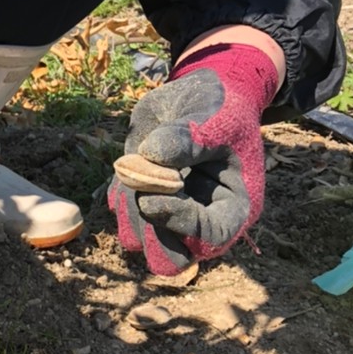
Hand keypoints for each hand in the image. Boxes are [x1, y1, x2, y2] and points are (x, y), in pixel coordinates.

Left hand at [108, 43, 279, 274]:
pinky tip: (126, 168)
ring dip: (129, 211)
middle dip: (151, 234)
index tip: (151, 199)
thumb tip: (151, 155)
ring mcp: (170, 213)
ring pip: (141, 240)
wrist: (202, 94)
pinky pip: (123, 215)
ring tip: (133, 168)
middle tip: (140, 198)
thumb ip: (188, 138)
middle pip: (172, 259)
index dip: (180, 223)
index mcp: (234, 206)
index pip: (210, 237)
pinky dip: (119, 195)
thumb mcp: (214, 117)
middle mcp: (201, 218)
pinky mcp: (143, 199)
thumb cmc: (220, 108)